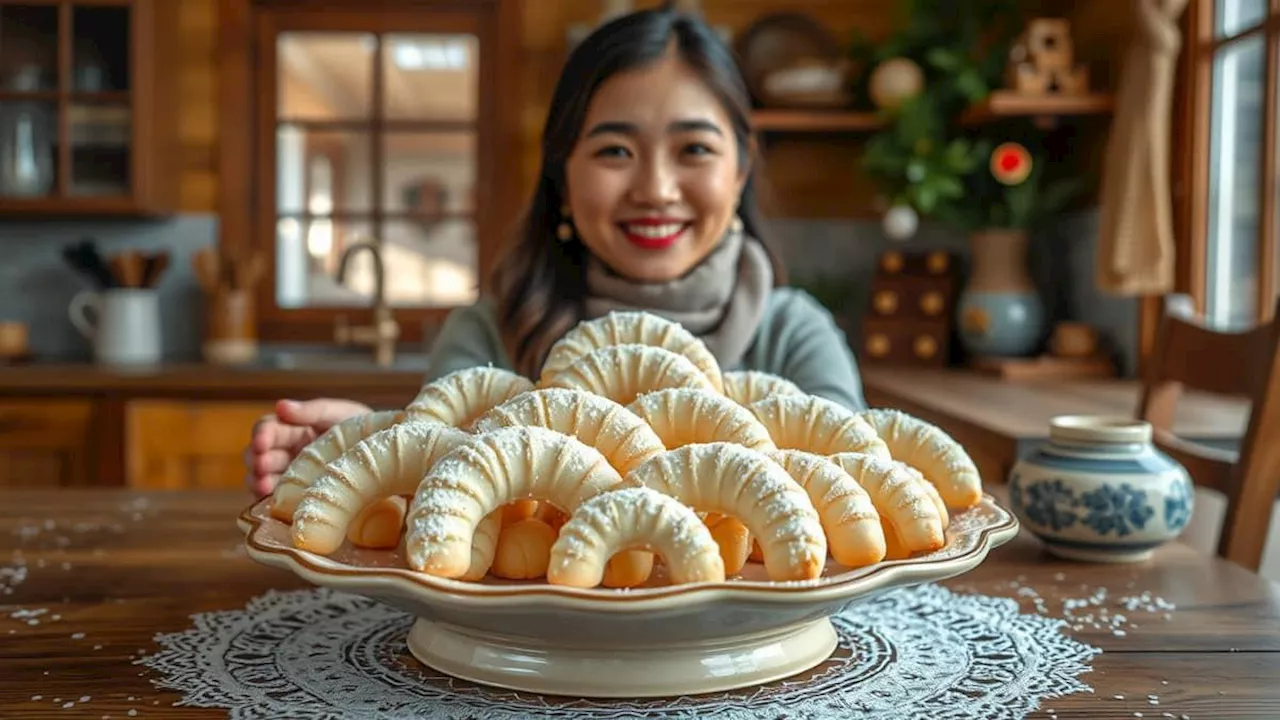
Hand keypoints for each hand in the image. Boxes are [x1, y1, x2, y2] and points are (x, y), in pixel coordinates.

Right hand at [243, 398, 372, 498]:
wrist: (386, 456)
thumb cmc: (361, 430)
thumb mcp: (340, 414)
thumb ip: (312, 410)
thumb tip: (280, 406)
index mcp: (293, 429)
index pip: (267, 429)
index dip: (261, 434)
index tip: (262, 441)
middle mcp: (286, 453)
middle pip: (258, 455)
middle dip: (257, 459)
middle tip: (263, 464)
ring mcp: (290, 476)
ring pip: (260, 478)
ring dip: (257, 480)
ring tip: (264, 484)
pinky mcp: (296, 497)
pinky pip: (276, 500)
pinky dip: (269, 500)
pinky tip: (273, 500)